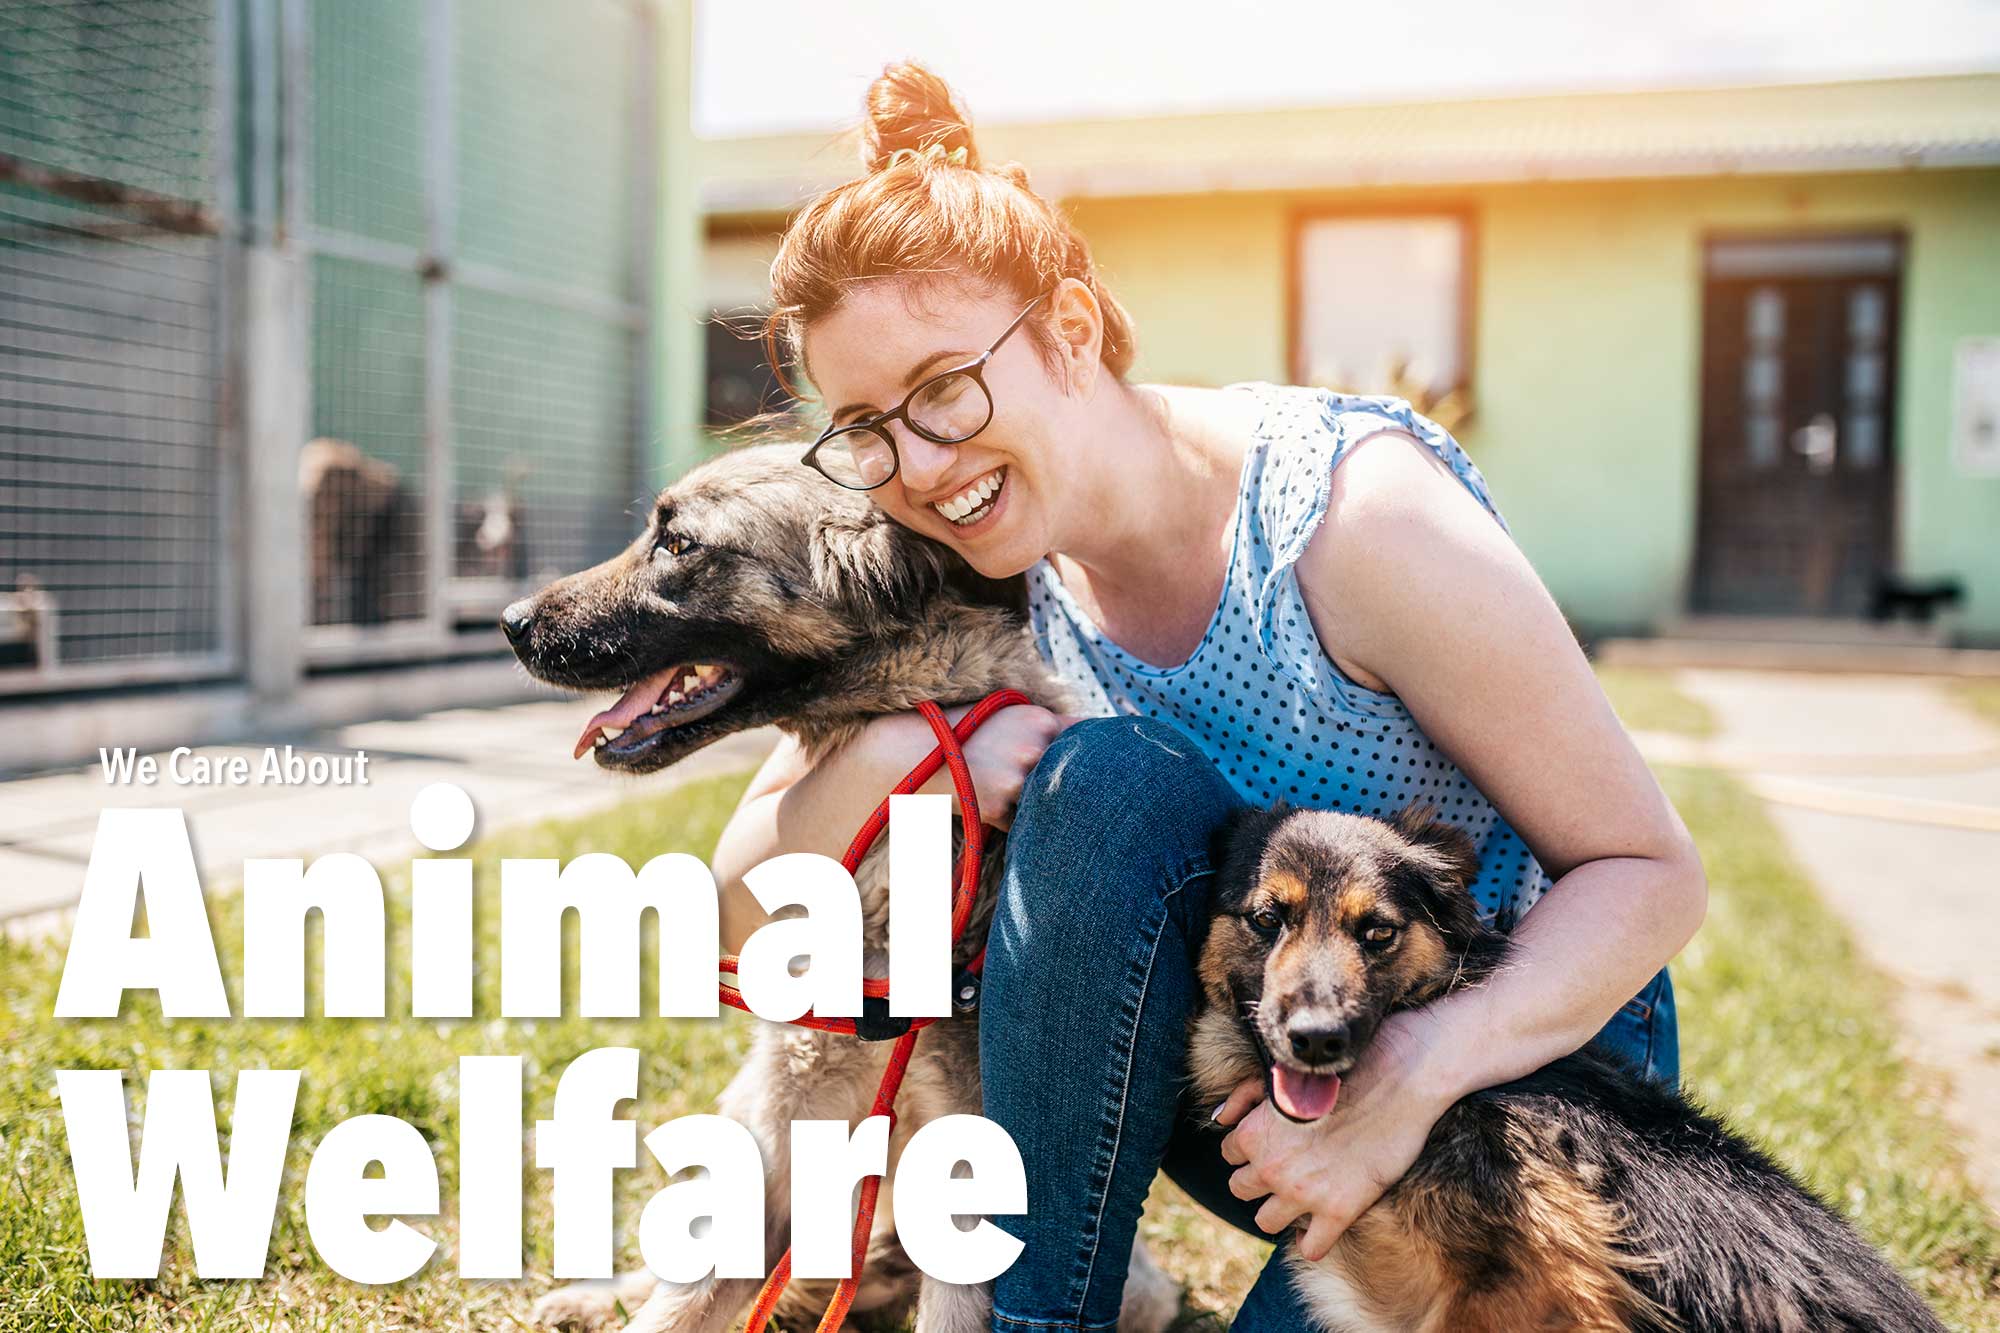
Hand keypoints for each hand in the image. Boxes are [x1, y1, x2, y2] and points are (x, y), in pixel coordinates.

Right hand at [866, 704, 1075, 829]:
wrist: (910, 750)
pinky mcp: (995, 806)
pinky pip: (1019, 822)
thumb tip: (1090, 742)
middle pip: (1069, 775)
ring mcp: (1016, 780)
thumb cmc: (961, 729)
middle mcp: (1033, 748)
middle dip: (1059, 782)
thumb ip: (1044, 729)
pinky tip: (985, 800)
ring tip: (1001, 787)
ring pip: (1045, 802)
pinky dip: (1009, 818)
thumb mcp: (1006, 714)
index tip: (1095, 761)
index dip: (1092, 753)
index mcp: (1040, 720)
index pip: (1086, 740)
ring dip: (1033, 802)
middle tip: (1036, 782)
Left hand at [1214, 1010, 1450, 1260]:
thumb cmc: (1341, 1072)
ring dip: (1279, 1211)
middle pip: (1240, 1190)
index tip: (1271, 1146)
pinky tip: (1320, 1226)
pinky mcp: (1339, 1212)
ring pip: (1265, 1222)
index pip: (1230, 1155)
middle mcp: (1270, 1169)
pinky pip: (1311, 1248)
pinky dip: (1312, 1241)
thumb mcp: (1281, 1076)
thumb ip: (1243, 1098)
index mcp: (1253, 1135)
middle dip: (1258, 1180)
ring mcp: (1303, 1195)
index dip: (1250, 1150)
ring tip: (1299, 1197)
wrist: (1397, 1081)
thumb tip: (1220, 1119)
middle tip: (1284, 1170)